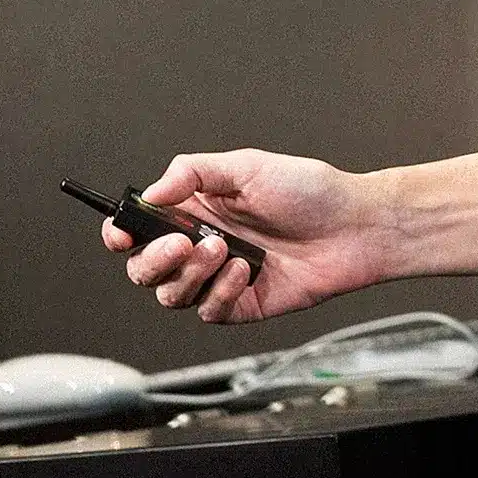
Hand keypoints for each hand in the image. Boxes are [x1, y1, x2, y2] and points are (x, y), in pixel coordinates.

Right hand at [102, 149, 383, 324]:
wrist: (356, 226)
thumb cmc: (310, 191)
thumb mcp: (249, 166)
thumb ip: (195, 173)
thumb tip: (153, 190)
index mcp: (196, 211)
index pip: (140, 230)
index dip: (121, 235)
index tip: (122, 234)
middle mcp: (201, 247)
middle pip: (145, 271)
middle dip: (153, 261)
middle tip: (180, 245)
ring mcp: (219, 279)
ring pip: (171, 296)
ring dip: (189, 275)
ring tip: (223, 249)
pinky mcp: (241, 304)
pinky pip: (209, 311)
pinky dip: (220, 293)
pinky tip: (245, 271)